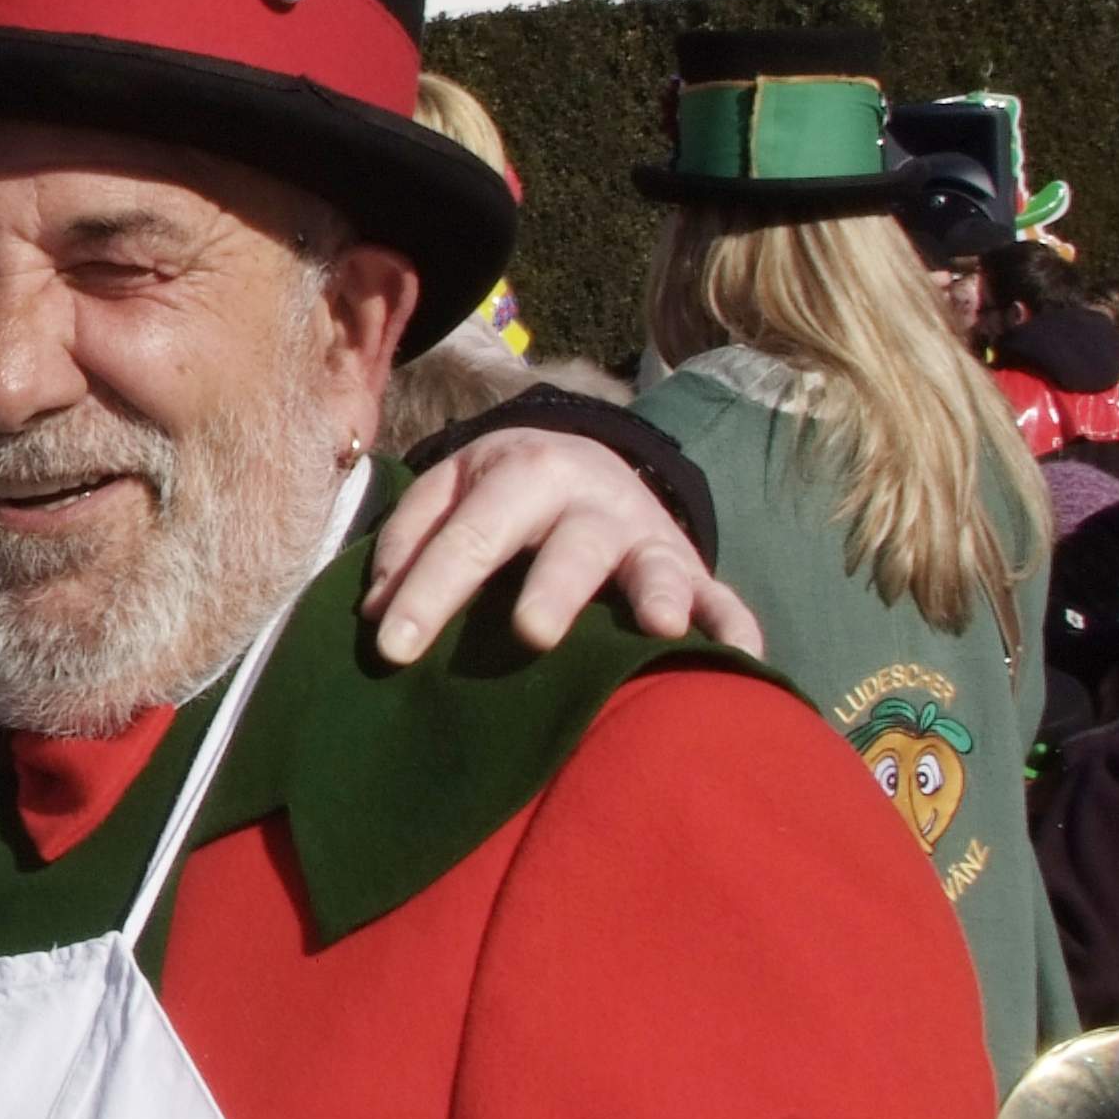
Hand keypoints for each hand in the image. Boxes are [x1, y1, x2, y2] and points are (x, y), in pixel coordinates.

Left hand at [365, 431, 765, 664]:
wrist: (587, 460)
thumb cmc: (501, 494)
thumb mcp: (449, 492)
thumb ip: (409, 539)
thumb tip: (374, 610)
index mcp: (522, 472)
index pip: (469, 536)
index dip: (428, 592)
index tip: (392, 649)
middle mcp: (590, 502)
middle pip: (570, 548)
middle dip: (554, 588)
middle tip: (532, 633)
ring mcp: (646, 537)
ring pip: (656, 564)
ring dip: (660, 594)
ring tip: (661, 628)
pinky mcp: (691, 570)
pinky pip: (722, 597)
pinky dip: (734, 626)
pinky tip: (743, 658)